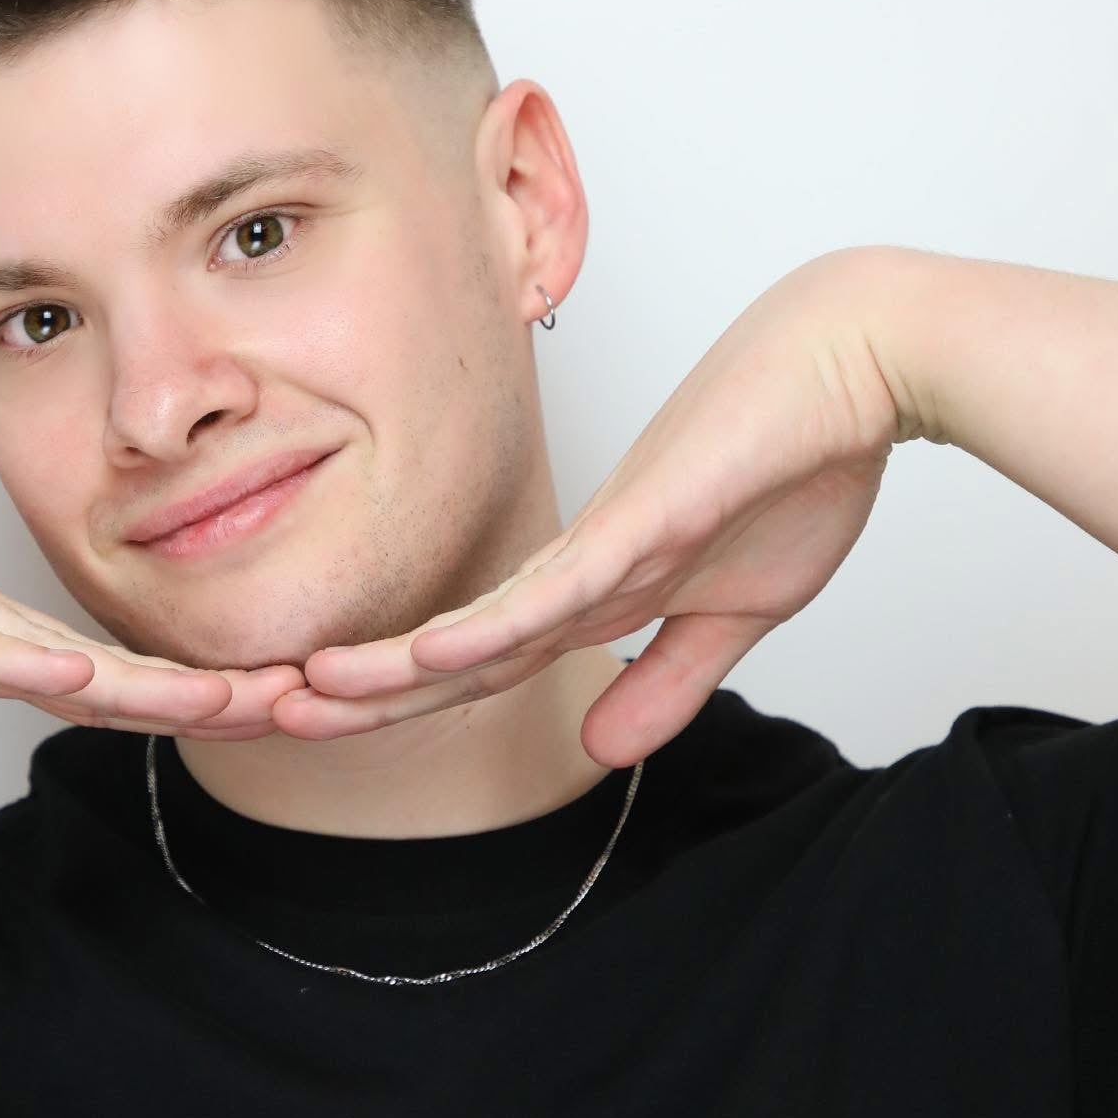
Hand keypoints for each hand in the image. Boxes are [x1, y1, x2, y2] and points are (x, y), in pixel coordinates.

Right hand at [0, 365, 305, 882]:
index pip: (96, 689)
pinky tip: (77, 677)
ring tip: (235, 702)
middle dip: (206, 695)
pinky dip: (14, 658)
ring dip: (142, 682)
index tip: (261, 726)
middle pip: (107, 670)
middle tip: (310, 709)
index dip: (176, 711)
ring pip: (55, 650)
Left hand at [280, 250, 907, 766]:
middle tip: (261, 718)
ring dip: (389, 669)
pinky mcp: (644, 519)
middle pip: (448, 650)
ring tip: (299, 700)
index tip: (324, 730)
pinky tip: (426, 657)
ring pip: (477, 624)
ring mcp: (603, 541)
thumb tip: (598, 753)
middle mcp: (575, 567)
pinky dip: (491, 628)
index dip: (399, 703)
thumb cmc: (796, 469)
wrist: (856, 364)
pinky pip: (555, 588)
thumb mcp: (733, 615)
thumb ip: (665, 682)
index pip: (475, 663)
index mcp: (590, 590)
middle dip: (358, 694)